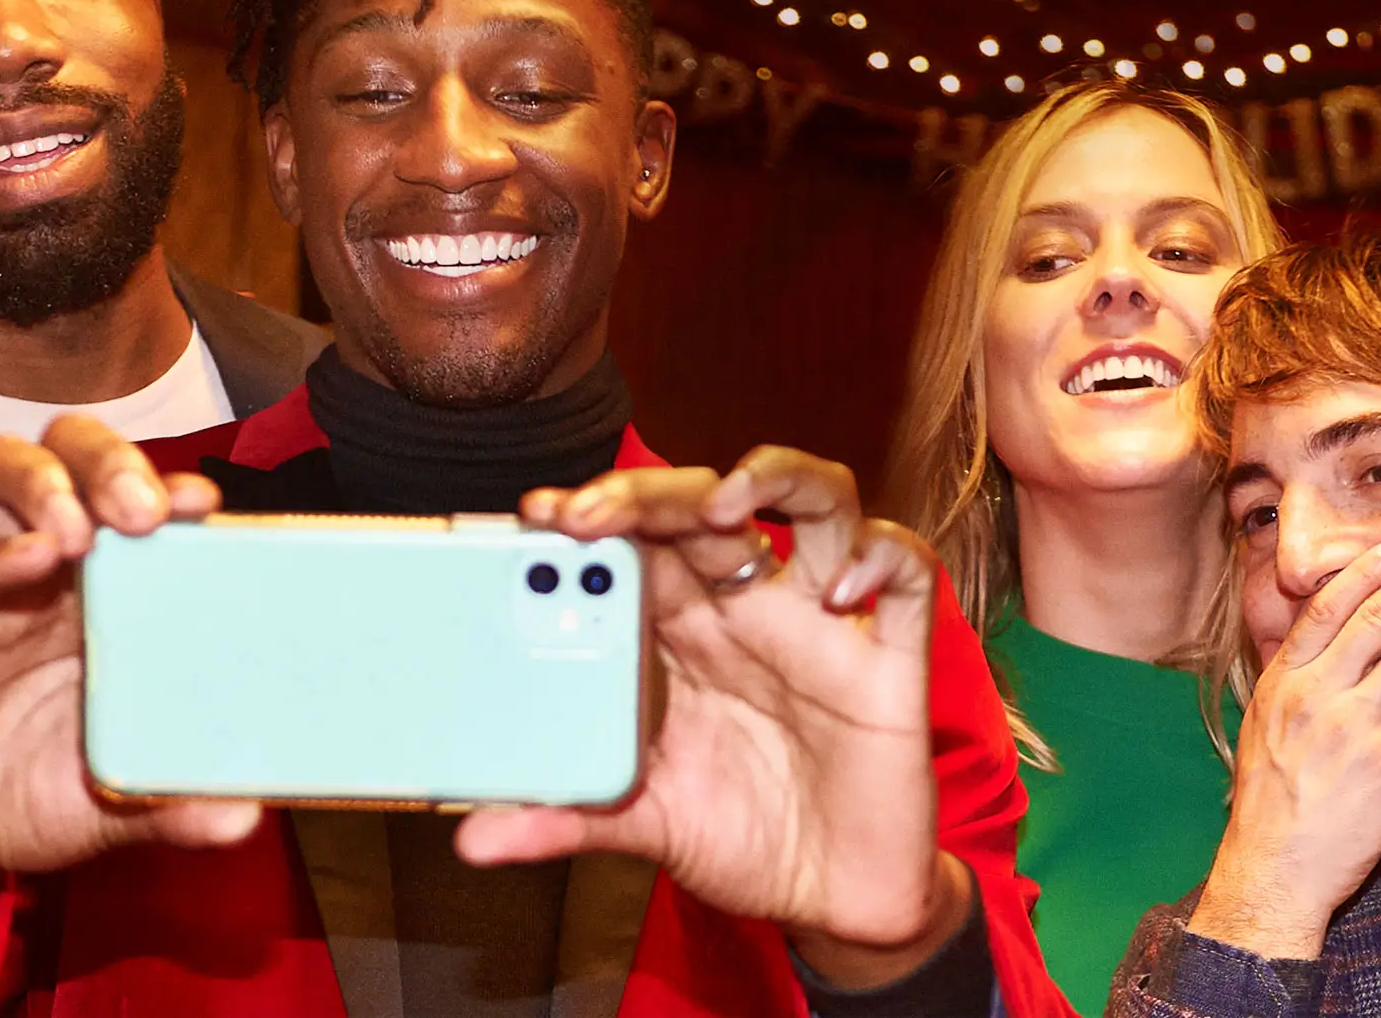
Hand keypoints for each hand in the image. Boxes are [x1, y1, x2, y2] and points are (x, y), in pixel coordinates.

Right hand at [0, 416, 260, 916]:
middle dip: (111, 463)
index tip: (205, 503)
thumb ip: (174, 805)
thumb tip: (244, 817)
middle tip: (145, 509)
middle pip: (72, 460)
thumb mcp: (115, 804)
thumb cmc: (29, 795)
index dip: (172, 491)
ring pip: (2, 478)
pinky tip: (32, 555)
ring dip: (48, 483)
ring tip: (81, 527)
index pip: (139, 505)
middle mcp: (49, 573)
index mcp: (106, 596)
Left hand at [457, 447, 965, 985]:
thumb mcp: (642, 827)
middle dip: (652, 494)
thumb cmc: (740, 837)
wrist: (833, 901)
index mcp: (683, 632)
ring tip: (724, 505)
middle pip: (708, 506)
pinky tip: (838, 589)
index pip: (637, 543)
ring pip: (817, 501)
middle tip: (593, 514)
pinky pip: (905, 574)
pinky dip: (878, 557)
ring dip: (774, 479)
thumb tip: (475, 840)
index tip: (536, 515)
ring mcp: (824, 623)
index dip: (593, 514)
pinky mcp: (891, 657)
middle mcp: (751, 608)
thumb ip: (566, 819)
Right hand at [1186, 532, 1380, 958]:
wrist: (1273, 866)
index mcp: (1283, 681)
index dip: (1366, 571)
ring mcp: (1352, 725)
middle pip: (1376, 618)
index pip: (1327, 609)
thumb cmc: (1269, 802)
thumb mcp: (1265, 728)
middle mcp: (1316, 693)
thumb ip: (1293, 685)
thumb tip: (1317, 650)